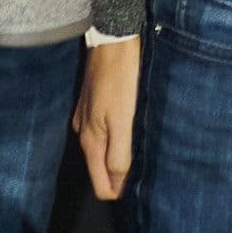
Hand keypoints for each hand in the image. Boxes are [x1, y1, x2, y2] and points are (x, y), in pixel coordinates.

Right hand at [74, 38, 140, 201]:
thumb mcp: (122, 120)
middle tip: (147, 174)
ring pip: (102, 151)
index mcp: (90, 141)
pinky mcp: (93, 105)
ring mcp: (86, 119)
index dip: (118, 191)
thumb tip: (118, 187)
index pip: (100, 184)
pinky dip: (117, 139)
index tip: (140, 189)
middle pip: (100, 169)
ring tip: (143, 154)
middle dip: (119, 177)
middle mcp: (84, 134)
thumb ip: (119, 154)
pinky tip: (132, 132)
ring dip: (119, 157)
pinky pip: (104, 133)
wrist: (112, 41)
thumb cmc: (120, 80)